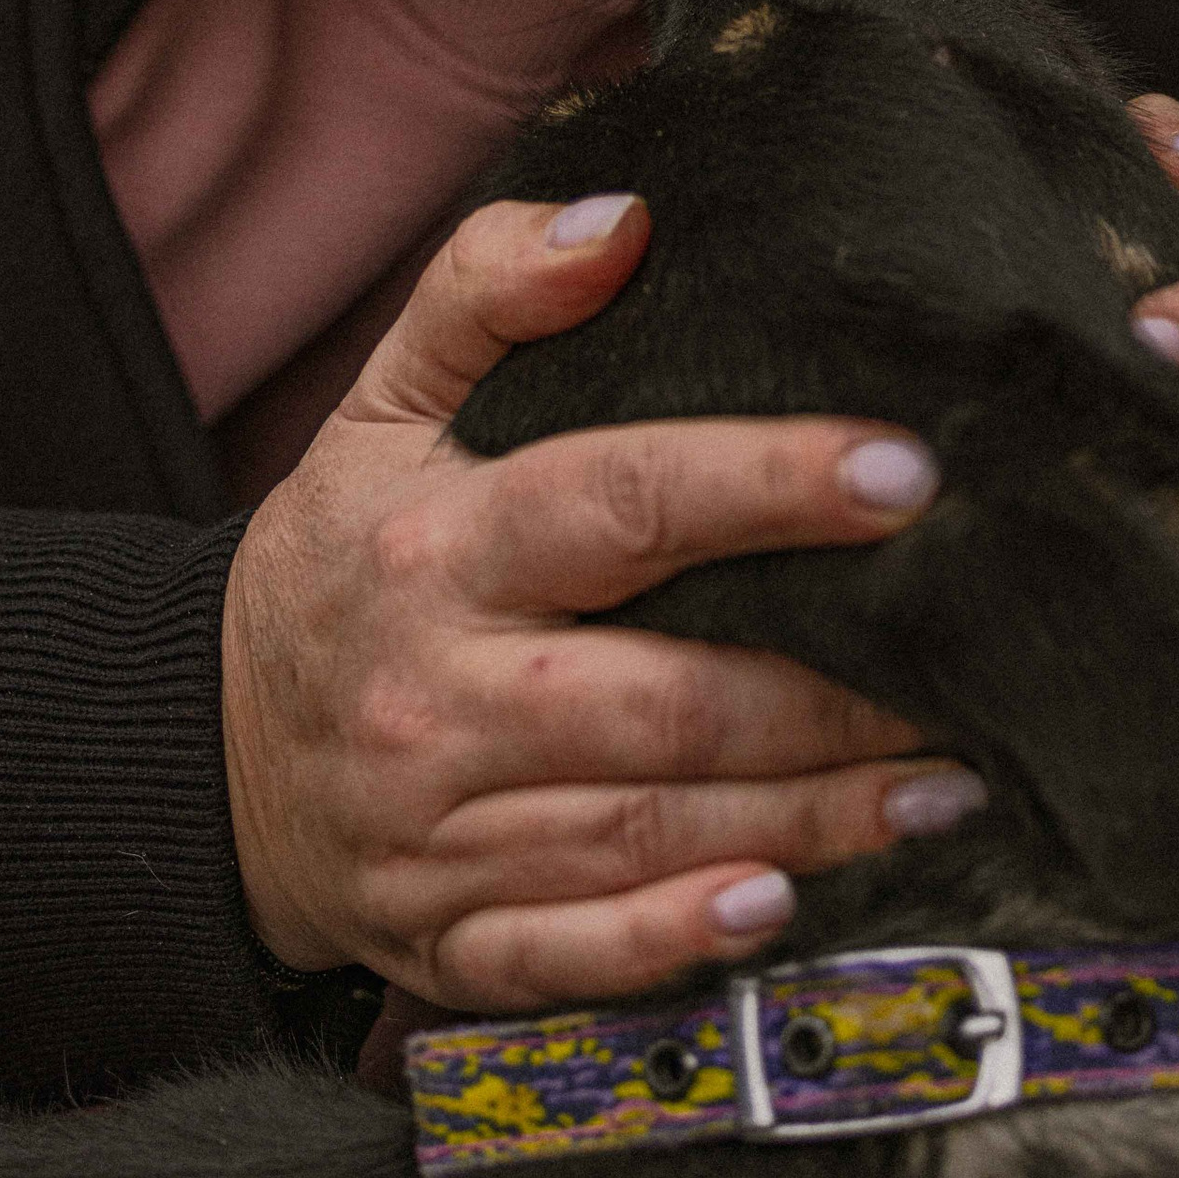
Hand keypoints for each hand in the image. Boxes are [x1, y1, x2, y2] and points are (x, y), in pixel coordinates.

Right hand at [220, 197, 986, 1013]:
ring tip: (947, 786)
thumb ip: (488, 288)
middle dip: (833, 696)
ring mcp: (437, 834)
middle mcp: (435, 696)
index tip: (906, 474)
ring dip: (810, 820)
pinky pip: (568, 957)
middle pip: (664, 702)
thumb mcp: (383, 402)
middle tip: (975, 672)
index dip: (768, 486)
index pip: (620, 505)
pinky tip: (780, 909)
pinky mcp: (443, 939)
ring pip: (647, 835)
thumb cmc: (345, 554)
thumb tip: (622, 221)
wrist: (204, 745)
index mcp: (437, 547)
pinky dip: (673, 943)